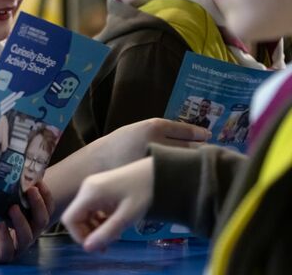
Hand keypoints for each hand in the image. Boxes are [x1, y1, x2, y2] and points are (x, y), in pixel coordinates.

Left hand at [0, 181, 53, 261]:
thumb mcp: (3, 201)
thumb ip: (10, 188)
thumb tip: (12, 165)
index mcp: (33, 219)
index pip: (47, 208)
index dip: (46, 196)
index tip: (39, 182)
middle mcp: (30, 232)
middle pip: (41, 221)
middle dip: (38, 205)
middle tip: (30, 190)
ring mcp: (18, 245)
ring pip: (27, 236)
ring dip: (21, 220)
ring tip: (13, 207)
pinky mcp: (5, 254)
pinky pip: (8, 248)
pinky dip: (4, 235)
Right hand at [61, 157, 153, 251]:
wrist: (156, 172)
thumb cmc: (143, 193)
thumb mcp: (126, 217)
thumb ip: (106, 233)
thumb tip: (87, 248)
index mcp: (89, 193)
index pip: (69, 219)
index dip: (79, 235)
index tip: (97, 245)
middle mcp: (86, 188)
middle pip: (76, 217)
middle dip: (89, 233)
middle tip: (109, 244)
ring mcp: (92, 187)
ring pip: (84, 213)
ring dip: (95, 227)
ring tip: (115, 235)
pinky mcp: (98, 188)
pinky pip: (92, 208)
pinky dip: (99, 219)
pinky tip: (115, 223)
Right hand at [91, 118, 209, 171]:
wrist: (96, 164)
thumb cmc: (118, 145)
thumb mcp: (138, 129)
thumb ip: (162, 131)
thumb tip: (195, 135)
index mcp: (153, 127)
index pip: (188, 131)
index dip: (201, 134)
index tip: (208, 136)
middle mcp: (158, 142)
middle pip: (192, 147)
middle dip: (202, 150)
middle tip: (210, 152)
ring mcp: (157, 162)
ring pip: (186, 163)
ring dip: (196, 164)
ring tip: (199, 165)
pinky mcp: (155, 178)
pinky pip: (176, 177)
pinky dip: (183, 176)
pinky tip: (184, 177)